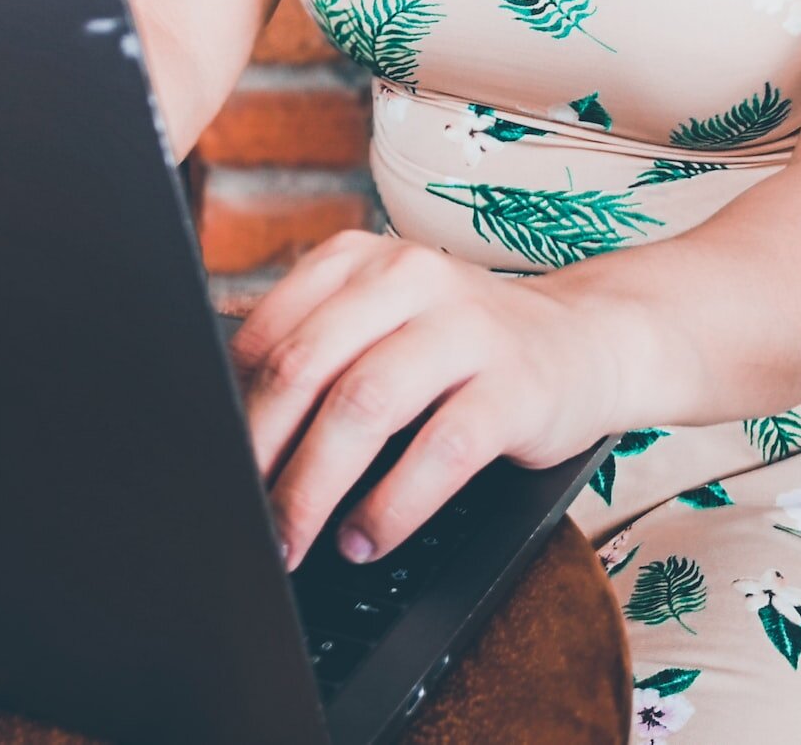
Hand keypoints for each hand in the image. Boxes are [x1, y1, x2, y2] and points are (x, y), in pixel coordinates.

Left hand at [229, 230, 624, 570]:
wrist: (586, 340)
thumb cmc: (463, 344)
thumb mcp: (383, 323)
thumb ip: (315, 352)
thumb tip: (226, 427)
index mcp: (360, 260)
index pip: (270, 333)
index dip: (232, 409)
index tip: (213, 467)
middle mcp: (409, 279)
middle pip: (306, 367)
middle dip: (261, 454)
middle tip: (242, 516)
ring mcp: (466, 328)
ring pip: (364, 405)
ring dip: (315, 487)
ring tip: (295, 539)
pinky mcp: (514, 386)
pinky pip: (439, 452)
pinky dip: (392, 506)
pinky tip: (366, 538)